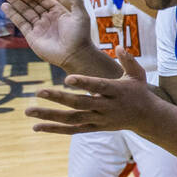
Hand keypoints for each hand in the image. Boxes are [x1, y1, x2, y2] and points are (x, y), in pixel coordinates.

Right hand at [0, 0, 92, 68]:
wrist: (75, 55)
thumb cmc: (80, 36)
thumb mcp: (81, 16)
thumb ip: (75, 1)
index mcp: (57, 11)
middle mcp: (47, 18)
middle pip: (29, 2)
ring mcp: (39, 27)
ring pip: (23, 11)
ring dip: (13, 1)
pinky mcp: (32, 36)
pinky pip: (21, 23)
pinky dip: (12, 14)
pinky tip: (5, 6)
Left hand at [25, 49, 153, 134]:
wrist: (146, 117)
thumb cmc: (139, 91)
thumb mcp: (138, 74)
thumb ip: (129, 60)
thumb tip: (119, 47)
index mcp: (117, 91)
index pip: (99, 86)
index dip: (84, 83)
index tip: (67, 78)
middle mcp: (107, 107)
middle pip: (81, 103)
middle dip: (59, 98)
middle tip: (39, 91)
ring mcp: (100, 119)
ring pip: (72, 119)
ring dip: (50, 116)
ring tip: (29, 111)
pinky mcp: (94, 128)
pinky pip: (72, 130)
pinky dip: (54, 129)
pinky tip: (36, 127)